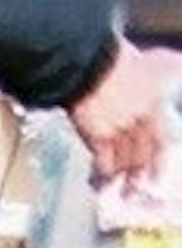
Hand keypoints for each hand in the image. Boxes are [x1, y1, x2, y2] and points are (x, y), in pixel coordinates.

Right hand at [75, 46, 168, 188]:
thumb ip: (143, 85)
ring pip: (123, 161)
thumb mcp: (138, 66)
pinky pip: (103, 162)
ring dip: (117, 176)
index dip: (158, 160)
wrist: (87, 62)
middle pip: (142, 155)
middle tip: (132, 188)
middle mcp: (138, 120)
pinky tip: (98, 178)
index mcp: (151, 102)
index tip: (155, 174)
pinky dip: (101, 172)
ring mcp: (119, 129)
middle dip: (137, 175)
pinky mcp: (98, 136)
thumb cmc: (109, 59)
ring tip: (111, 186)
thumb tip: (153, 82)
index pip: (160, 138)